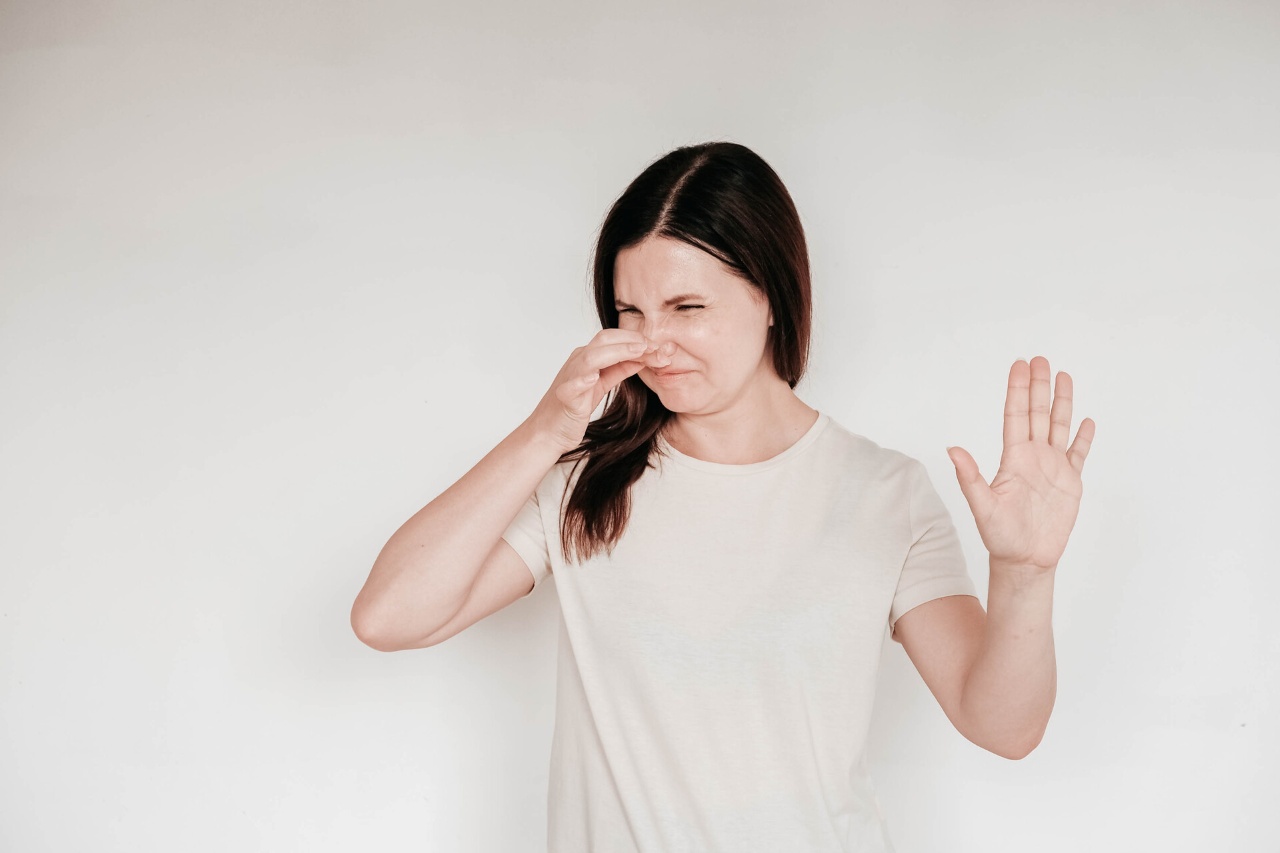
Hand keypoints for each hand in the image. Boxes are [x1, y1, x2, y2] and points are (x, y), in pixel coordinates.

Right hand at [529, 329, 675, 453]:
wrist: (548, 431)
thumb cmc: (573, 407)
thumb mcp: (601, 384)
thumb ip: (619, 369)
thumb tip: (642, 357)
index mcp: (586, 358)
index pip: (613, 339)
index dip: (636, 339)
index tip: (660, 345)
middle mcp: (577, 363)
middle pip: (603, 341)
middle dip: (631, 341)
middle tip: (655, 345)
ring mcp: (569, 378)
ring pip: (590, 357)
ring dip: (616, 352)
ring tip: (637, 351)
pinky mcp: (564, 398)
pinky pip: (572, 386)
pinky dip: (582, 379)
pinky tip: (593, 377)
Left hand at [945, 356, 1095, 572]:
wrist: (1025, 560)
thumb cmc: (999, 536)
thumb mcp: (982, 506)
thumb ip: (969, 477)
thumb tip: (952, 449)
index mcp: (1013, 458)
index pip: (1015, 415)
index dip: (1017, 390)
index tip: (1020, 365)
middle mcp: (1032, 457)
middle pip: (1037, 413)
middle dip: (1039, 386)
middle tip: (1041, 359)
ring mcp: (1052, 467)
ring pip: (1059, 426)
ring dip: (1062, 402)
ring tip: (1064, 376)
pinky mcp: (1070, 482)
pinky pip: (1079, 454)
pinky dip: (1084, 438)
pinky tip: (1087, 421)